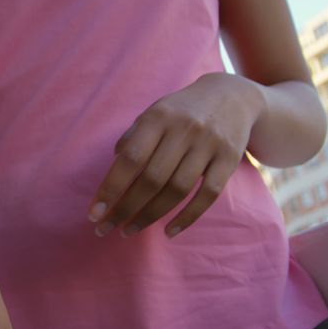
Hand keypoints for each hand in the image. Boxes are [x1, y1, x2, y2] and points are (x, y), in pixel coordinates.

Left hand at [88, 73, 264, 237]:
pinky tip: (169, 232)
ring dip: (151, 215)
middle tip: (107, 228)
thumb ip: (132, 139)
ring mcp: (209, 145)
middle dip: (126, 208)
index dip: (111, 188)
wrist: (233, 97)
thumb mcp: (154, 114)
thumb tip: (113, 171)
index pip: (131, 159)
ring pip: (177, 190)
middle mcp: (184, 130)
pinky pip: (208, 195)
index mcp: (158, 117)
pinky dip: (187, 217)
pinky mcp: (229, 160)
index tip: (94, 213)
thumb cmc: (181, 112)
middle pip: (152, 179)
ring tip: (130, 230)